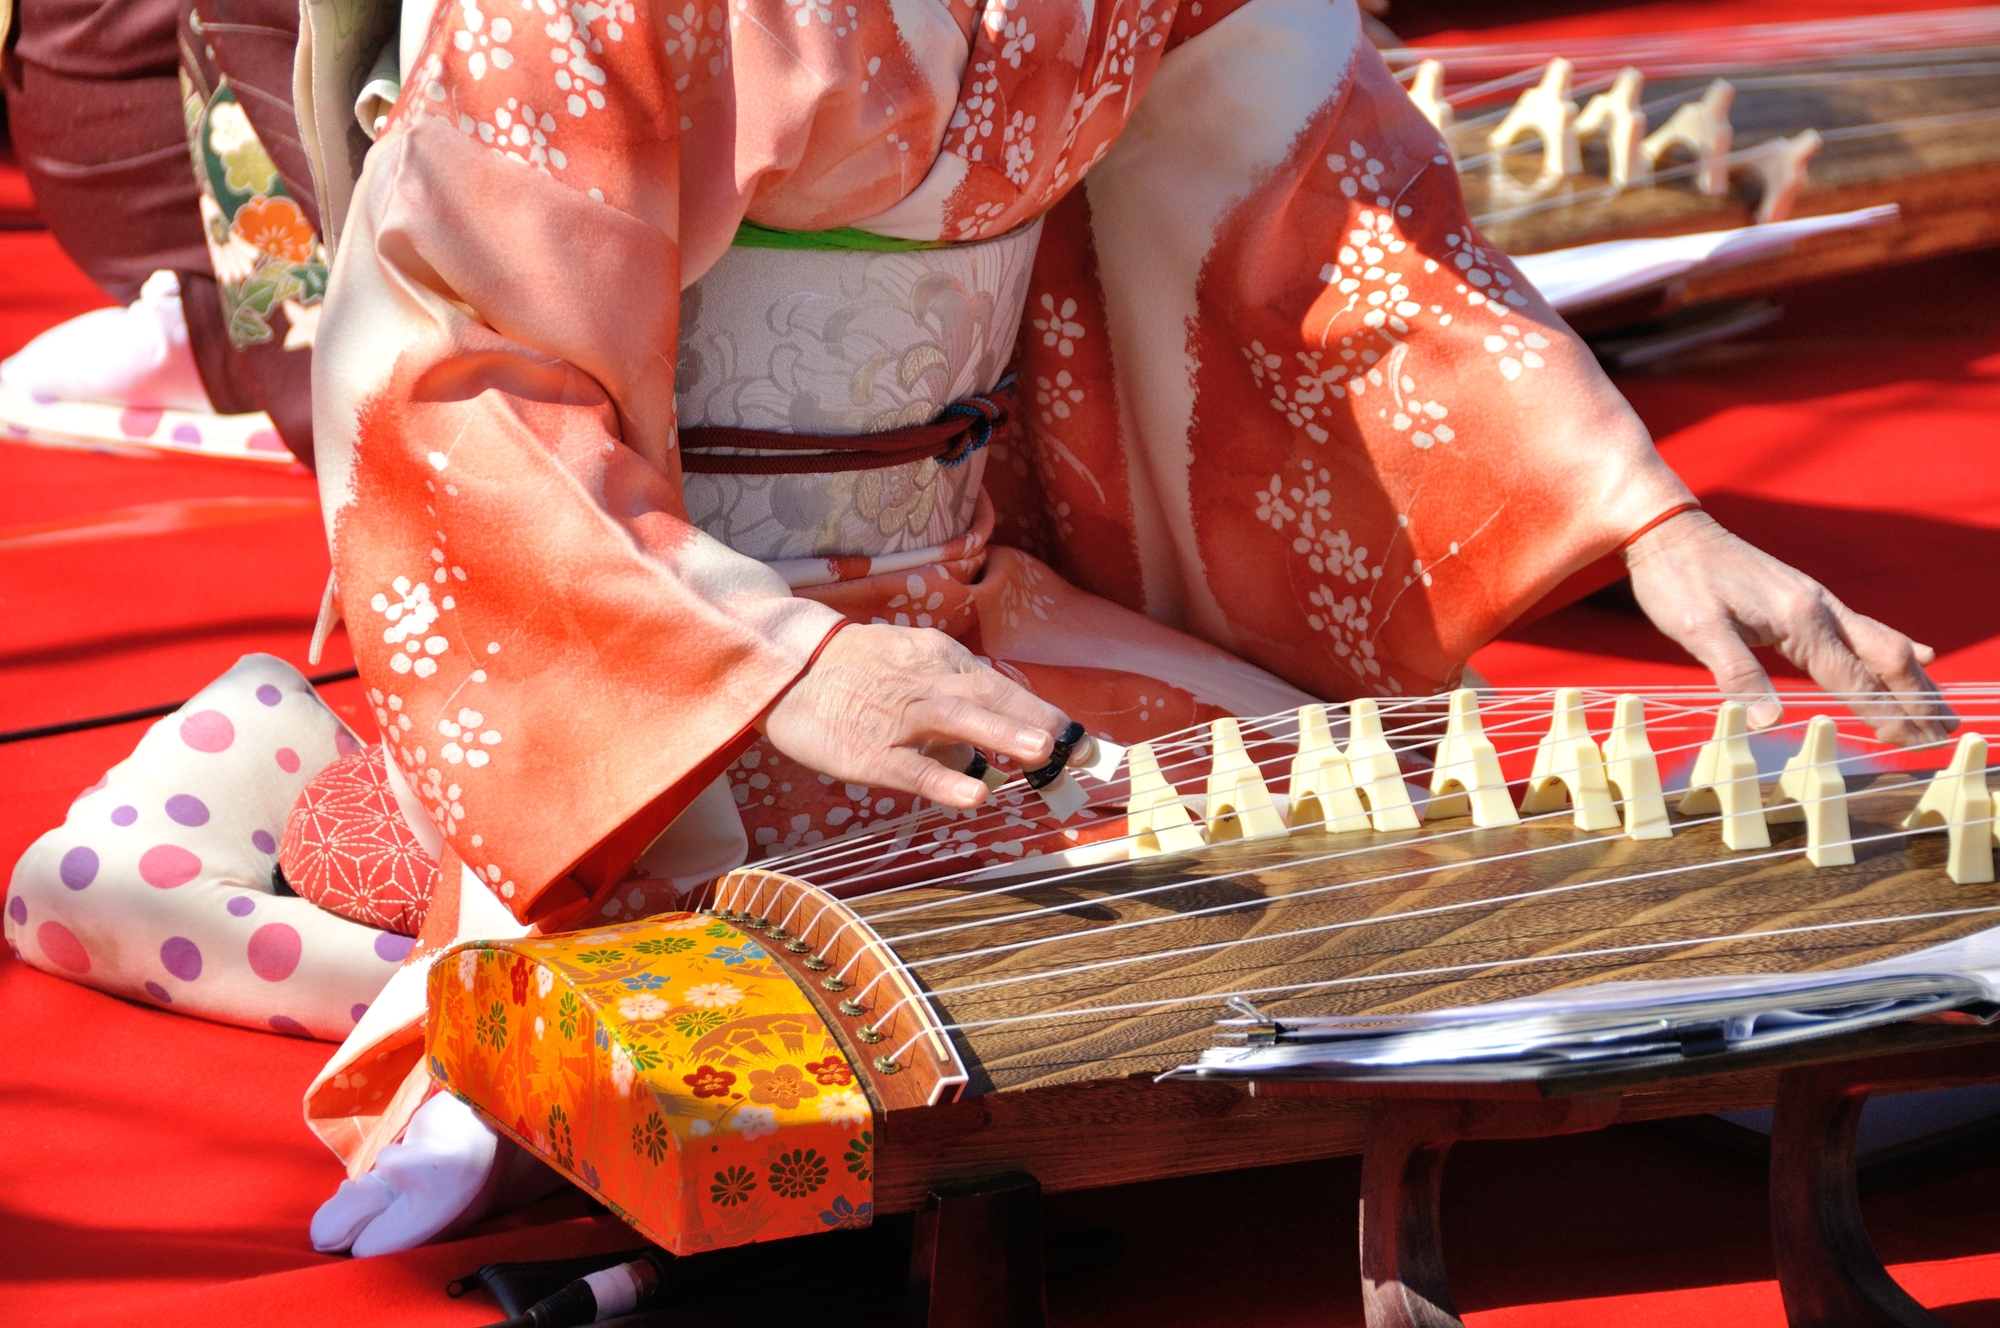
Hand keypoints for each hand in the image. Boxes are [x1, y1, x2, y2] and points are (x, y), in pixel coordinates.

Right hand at [758, 624, 1068, 808]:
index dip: (1043, 713)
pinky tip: (974, 796)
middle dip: (1037, 721)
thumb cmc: (854, 674)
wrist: (784, 667)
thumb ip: (953, 703)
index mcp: (940, 661)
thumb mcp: (911, 671)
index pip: (1001, 686)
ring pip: (955, 720)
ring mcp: (896, 715)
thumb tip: (989, 749)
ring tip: (1043, 751)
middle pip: (989, 696)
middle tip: (1081, 747)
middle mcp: (925, 682)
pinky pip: (910, 767)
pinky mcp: (867, 750)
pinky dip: (944, 779)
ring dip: (1001, 733)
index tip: (1082, 740)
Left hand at [1624, 511, 1953, 745]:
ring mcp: (1816, 600)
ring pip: (1882, 642)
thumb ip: (1736, 673)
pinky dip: (1895, 650)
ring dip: (1914, 678)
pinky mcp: (1804, 598)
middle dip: (1918, 698)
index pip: (1854, 678)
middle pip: (1887, 658)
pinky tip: (1919, 655)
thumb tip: (1770, 722)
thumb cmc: (1677, 579)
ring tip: (1943, 708)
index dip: (1885, 715)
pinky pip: (1864, 628)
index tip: (1914, 745)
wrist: (1668, 528)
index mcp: (1800, 618)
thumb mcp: (1696, 629)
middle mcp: (1820, 606)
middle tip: (1947, 734)